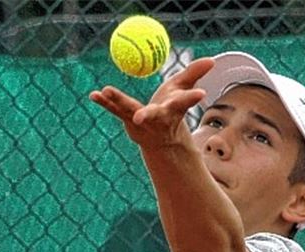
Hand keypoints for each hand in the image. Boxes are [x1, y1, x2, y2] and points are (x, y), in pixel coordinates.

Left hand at [89, 58, 214, 149]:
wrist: (160, 138)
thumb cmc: (172, 109)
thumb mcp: (183, 90)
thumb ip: (195, 74)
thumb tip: (212, 60)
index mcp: (174, 110)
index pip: (185, 102)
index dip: (192, 98)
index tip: (201, 94)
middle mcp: (157, 118)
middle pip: (153, 115)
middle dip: (147, 115)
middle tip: (139, 117)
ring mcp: (140, 121)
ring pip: (128, 110)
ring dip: (117, 100)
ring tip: (105, 90)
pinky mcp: (126, 120)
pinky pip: (113, 109)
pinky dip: (104, 101)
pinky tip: (93, 95)